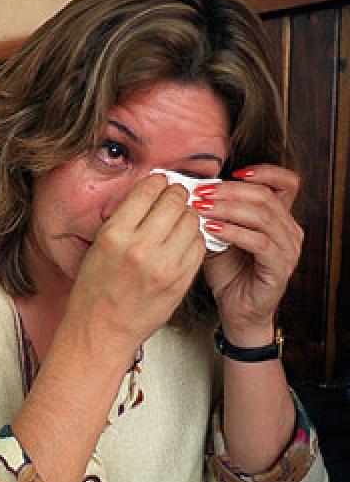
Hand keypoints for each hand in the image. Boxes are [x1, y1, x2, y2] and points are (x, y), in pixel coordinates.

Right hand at [66, 174, 205, 354]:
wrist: (101, 330)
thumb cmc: (95, 291)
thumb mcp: (99, 247)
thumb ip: (125, 220)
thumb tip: (151, 194)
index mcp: (114, 235)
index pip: (148, 190)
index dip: (158, 182)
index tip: (161, 182)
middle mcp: (140, 249)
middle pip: (175, 202)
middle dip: (177, 195)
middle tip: (175, 197)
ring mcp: (164, 267)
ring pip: (191, 221)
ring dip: (188, 216)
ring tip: (179, 220)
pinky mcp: (180, 282)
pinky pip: (198, 246)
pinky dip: (194, 238)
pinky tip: (183, 241)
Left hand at [195, 164, 302, 342]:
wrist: (236, 310)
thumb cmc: (228, 274)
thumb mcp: (219, 237)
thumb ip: (215, 215)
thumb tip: (192, 192)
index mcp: (279, 219)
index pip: (286, 183)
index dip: (265, 172)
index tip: (234, 171)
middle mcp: (289, 231)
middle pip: (265, 196)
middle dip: (229, 191)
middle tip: (201, 192)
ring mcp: (288, 249)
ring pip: (262, 216)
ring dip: (227, 208)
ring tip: (201, 208)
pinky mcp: (279, 268)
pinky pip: (258, 242)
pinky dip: (233, 232)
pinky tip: (212, 228)